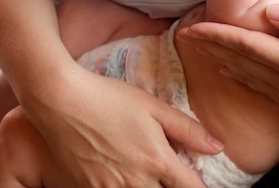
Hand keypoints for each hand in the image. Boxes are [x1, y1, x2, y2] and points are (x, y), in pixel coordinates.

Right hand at [25, 66, 222, 187]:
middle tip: (171, 177)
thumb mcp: (154, 108)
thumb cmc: (109, 99)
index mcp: (157, 161)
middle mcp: (135, 183)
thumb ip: (188, 129)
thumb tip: (218, 146)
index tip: (200, 184)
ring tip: (147, 175)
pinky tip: (121, 177)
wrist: (60, 101)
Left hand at [176, 4, 278, 130]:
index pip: (248, 46)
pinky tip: (233, 73)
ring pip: (247, 75)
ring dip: (222, 61)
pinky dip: (241, 77)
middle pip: (241, 61)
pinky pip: (261, 87)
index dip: (219, 35)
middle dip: (212, 47)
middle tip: (185, 35)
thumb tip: (272, 11)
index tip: (194, 27)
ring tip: (202, 51)